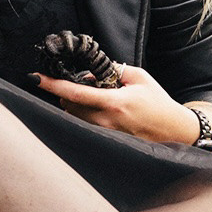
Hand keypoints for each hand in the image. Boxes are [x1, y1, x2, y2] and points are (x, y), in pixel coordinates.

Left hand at [30, 63, 198, 144]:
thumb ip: (113, 70)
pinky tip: (97, 109)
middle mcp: (106, 121)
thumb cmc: (158, 102)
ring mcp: (106, 135)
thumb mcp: (139, 77)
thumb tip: (90, 71)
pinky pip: (85, 127)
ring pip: (75, 117)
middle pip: (69, 106)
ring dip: (75, 104)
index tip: (36, 78)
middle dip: (66, 92)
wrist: (176, 131)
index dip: (53, 85)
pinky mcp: (108, 142)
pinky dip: (84, 115)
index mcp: (114, 103)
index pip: (76, 93)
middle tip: (80, 82)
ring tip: (94, 96)